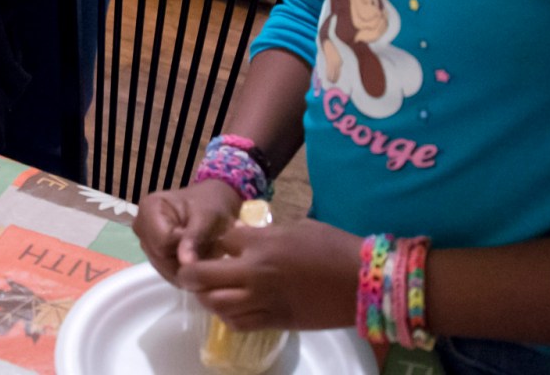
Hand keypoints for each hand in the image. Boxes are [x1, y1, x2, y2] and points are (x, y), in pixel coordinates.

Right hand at [134, 180, 240, 283]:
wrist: (212, 205)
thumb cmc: (210, 204)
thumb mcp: (207, 216)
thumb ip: (194, 238)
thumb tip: (185, 263)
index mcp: (149, 207)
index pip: (162, 240)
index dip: (184, 245)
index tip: (201, 237)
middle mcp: (140, 226)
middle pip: (160, 256)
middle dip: (185, 257)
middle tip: (205, 246)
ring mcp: (145, 242)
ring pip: (164, 268)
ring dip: (186, 265)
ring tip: (201, 250)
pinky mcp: (153, 256)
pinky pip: (167, 272)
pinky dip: (184, 270)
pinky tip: (195, 257)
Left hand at [177, 217, 362, 333]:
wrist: (361, 282)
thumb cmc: (333, 247)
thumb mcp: (297, 227)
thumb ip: (266, 233)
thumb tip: (244, 236)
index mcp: (262, 243)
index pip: (220, 240)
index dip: (213, 240)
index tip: (215, 243)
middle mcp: (255, 272)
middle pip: (202, 274)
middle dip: (190, 272)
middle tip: (189, 272)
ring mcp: (263, 300)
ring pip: (215, 303)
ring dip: (205, 296)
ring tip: (207, 291)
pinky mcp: (274, 321)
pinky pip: (238, 322)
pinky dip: (226, 316)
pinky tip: (230, 308)